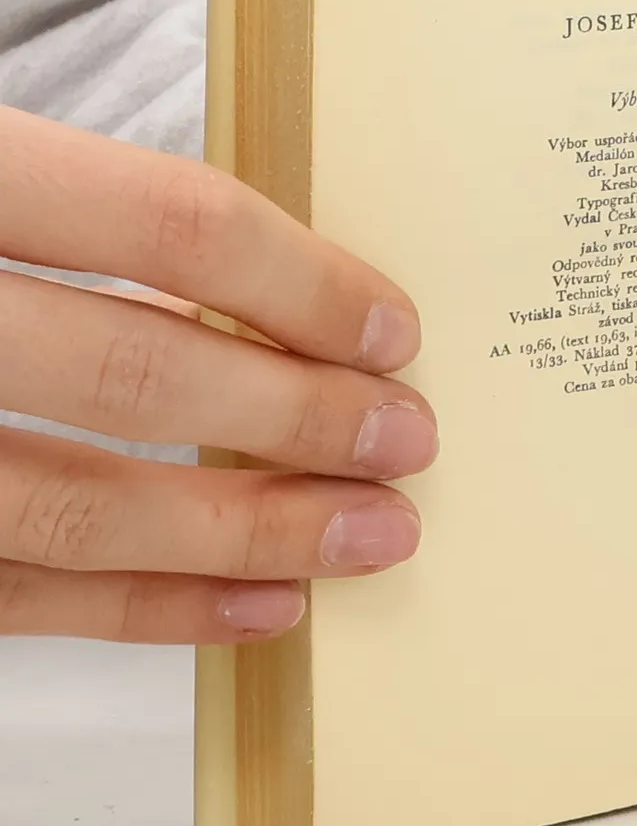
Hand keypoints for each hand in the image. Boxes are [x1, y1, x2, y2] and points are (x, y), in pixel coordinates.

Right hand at [0, 106, 434, 641]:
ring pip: (74, 507)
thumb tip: (286, 293)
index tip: (394, 330)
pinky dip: (148, 610)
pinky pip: (11, 595)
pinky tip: (261, 605)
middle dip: (299, 417)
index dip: (300, 281)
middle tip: (408, 440)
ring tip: (370, 537)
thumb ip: (92, 214)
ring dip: (247, 529)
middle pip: (135, 370)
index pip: (165, 221)